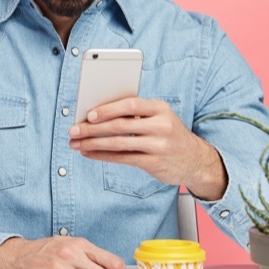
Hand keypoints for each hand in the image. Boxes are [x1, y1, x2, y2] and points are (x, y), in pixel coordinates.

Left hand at [68, 97, 226, 199]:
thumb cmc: (168, 134)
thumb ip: (135, 113)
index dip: (108, 109)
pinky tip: (89, 153)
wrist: (196, 160)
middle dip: (92, 128)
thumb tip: (96, 113)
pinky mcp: (154, 163)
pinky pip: (122, 158)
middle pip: (120, 125)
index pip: (130, 105)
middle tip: (73, 130)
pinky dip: (102, 155)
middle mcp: (161, 125)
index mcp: (160, 108)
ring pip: (118, 143)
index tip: (88, 114)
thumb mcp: (159, 117)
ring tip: (76, 144)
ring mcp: (159, 145)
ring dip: (92, 143)